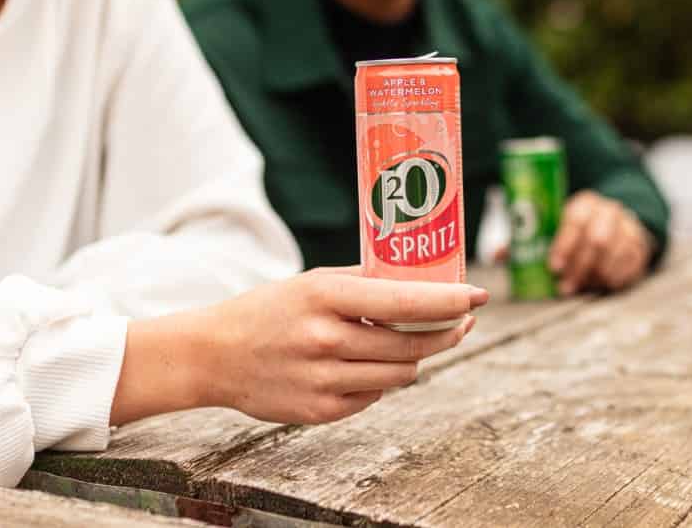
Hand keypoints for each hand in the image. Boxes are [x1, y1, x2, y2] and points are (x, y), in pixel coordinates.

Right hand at [123, 268, 486, 425]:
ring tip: (411, 342)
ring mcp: (322, 380)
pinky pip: (374, 396)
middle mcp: (325, 340)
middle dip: (446, 333)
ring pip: (400, 375)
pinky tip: (365, 364)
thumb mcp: (312, 282)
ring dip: (415, 359)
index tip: (477, 297)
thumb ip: (364, 283)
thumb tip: (424, 280)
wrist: (214, 355)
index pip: (405, 302)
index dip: (449, 302)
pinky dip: (380, 380)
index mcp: (324, 298)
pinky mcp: (320, 411)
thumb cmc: (270, 310)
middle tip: (462, 323)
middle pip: (412, 345)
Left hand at [547, 191, 653, 294]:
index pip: (576, 220)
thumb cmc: (579, 229)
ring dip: (594, 277)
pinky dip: (611, 280)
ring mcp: (628, 229)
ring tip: (579, 287)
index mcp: (586, 202)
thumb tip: (511, 256)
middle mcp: (610, 212)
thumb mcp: (561, 225)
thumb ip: (541, 239)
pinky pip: (628, 268)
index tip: (554, 267)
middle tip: (565, 286)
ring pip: (613, 256)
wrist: (616, 224)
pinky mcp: (640, 248)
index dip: (564, 245)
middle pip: (597, 240)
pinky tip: (598, 285)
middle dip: (579, 267)